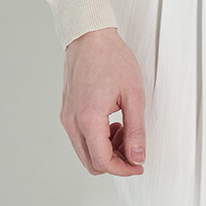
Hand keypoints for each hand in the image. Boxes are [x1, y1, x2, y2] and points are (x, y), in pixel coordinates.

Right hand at [61, 24, 146, 176]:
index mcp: (89, 118)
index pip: (103, 161)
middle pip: (91, 163)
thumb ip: (136, 131)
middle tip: (133, 147)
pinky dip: (96, 139)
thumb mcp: (134, 95)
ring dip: (106, 150)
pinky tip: (111, 122)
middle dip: (115, 162)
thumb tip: (137, 157)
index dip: (124, 169)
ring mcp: (67, 116)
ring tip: (123, 128)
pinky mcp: (66, 111)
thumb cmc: (111, 58)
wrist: (90, 36)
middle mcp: (72, 121)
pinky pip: (79, 138)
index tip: (138, 165)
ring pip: (84, 152)